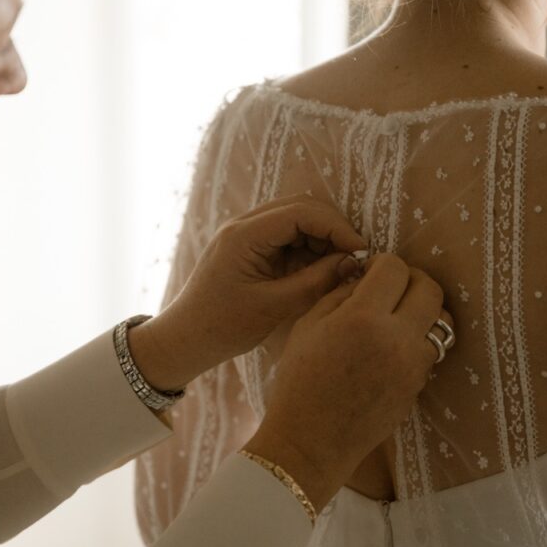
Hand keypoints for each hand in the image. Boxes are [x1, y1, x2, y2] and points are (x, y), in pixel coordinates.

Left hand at [130, 195, 365, 390]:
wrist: (186, 339)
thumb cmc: (223, 327)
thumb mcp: (274, 307)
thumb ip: (315, 281)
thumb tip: (353, 262)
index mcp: (244, 235)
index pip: (301, 212)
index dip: (336, 227)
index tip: (361, 250)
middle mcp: (244, 225)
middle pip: (301, 207)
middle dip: (332, 229)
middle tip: (355, 258)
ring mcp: (246, 233)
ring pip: (297, 219)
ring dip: (322, 239)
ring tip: (340, 267)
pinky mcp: (251, 247)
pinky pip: (287, 236)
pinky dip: (309, 249)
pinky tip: (322, 271)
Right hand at [243, 254, 453, 510]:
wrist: (312, 441)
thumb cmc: (299, 381)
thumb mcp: (308, 325)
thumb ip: (341, 293)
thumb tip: (365, 275)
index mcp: (363, 318)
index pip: (395, 268)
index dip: (382, 263)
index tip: (370, 271)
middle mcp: (397, 338)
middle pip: (430, 288)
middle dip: (411, 279)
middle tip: (390, 287)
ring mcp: (414, 365)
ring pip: (441, 320)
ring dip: (423, 309)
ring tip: (398, 315)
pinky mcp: (419, 385)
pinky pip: (432, 349)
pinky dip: (420, 338)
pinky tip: (394, 344)